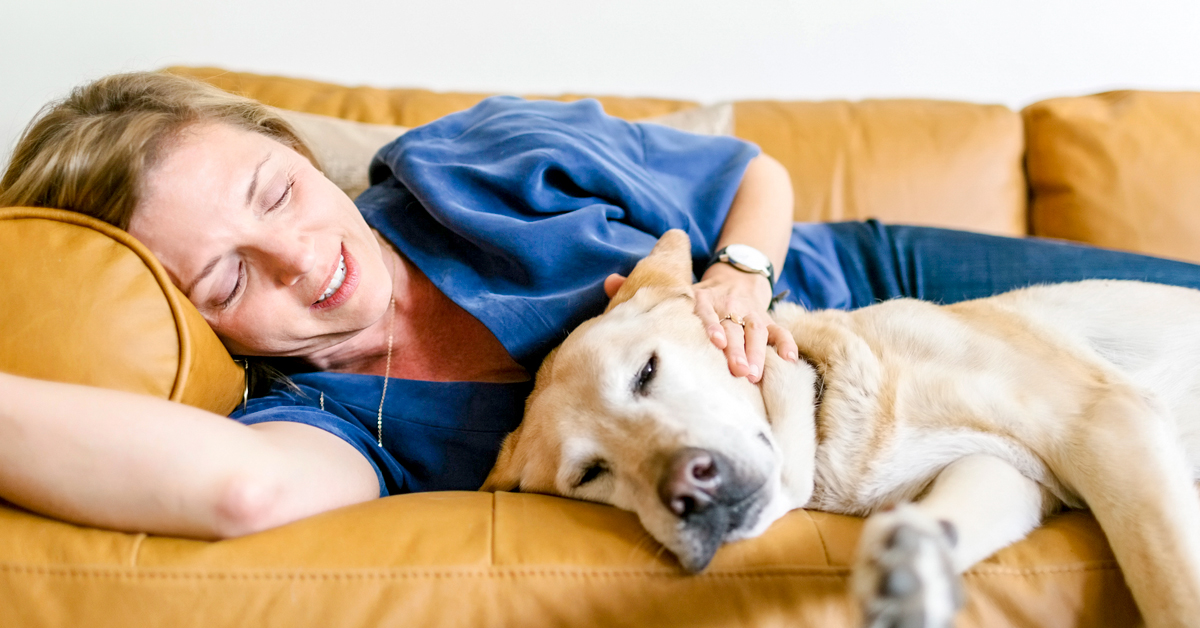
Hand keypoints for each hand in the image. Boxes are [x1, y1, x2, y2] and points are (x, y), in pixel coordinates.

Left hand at [604, 267, 798, 383]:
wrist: (736, 275)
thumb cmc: (695, 295)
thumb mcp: (674, 288)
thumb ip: (641, 288)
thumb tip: (610, 282)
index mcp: (703, 297)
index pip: (707, 311)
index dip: (711, 325)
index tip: (714, 342)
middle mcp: (728, 304)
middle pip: (734, 326)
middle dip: (736, 349)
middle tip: (736, 372)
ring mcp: (749, 312)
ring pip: (756, 331)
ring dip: (757, 352)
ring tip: (753, 375)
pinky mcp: (766, 319)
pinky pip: (779, 330)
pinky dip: (785, 343)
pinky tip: (788, 359)